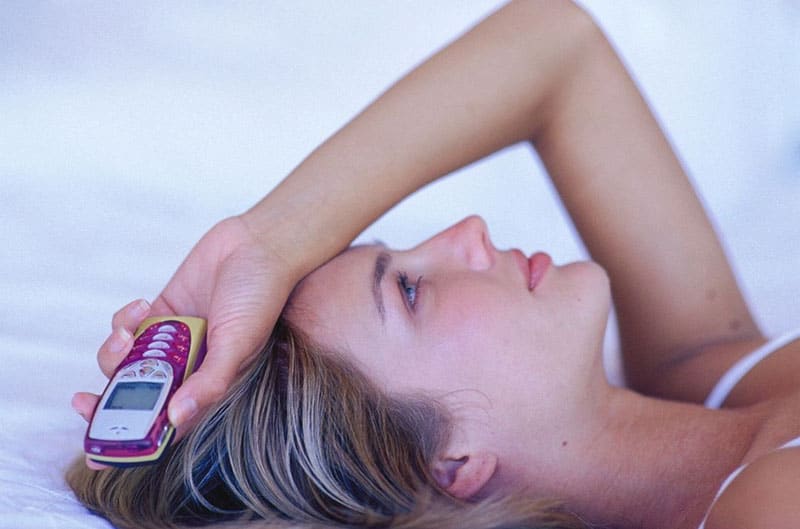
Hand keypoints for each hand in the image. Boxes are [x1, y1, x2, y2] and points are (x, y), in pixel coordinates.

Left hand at [74, 215, 296, 467]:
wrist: (257, 245)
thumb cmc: (260, 297)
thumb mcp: (237, 346)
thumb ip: (209, 384)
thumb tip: (176, 418)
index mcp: (208, 386)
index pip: (167, 425)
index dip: (133, 441)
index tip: (99, 450)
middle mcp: (188, 368)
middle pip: (139, 398)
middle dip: (108, 402)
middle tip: (84, 400)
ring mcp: (171, 341)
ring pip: (126, 363)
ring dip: (115, 355)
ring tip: (126, 336)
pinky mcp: (159, 314)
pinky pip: (127, 328)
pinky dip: (125, 321)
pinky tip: (142, 306)